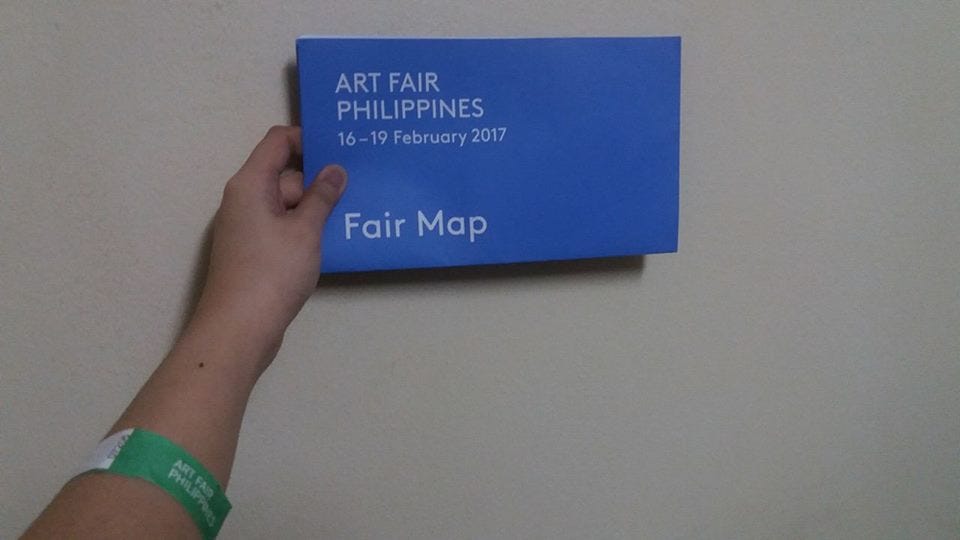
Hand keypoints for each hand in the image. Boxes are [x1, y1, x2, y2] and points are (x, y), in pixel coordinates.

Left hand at [193, 126, 345, 370]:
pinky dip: (304, 229)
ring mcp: (247, 227)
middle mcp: (244, 199)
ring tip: (352, 215)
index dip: (308, 139)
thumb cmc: (272, 272)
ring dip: (314, 208)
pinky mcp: (253, 251)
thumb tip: (335, 170)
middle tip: (357, 187)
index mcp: (250, 184)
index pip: (278, 142)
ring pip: (286, 204)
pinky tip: (331, 242)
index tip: (340, 150)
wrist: (240, 328)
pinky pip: (283, 227)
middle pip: (285, 174)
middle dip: (318, 180)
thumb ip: (322, 196)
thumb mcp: (305, 230)